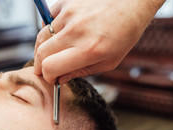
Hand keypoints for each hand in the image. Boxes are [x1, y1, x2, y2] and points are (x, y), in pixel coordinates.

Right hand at [34, 0, 164, 83]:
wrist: (133, 1)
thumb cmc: (125, 32)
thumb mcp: (109, 61)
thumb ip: (82, 72)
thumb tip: (59, 79)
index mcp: (89, 50)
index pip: (50, 67)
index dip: (47, 76)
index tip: (51, 77)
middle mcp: (76, 31)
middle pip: (40, 53)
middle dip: (40, 65)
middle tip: (44, 69)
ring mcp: (70, 15)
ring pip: (41, 37)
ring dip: (45, 47)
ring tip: (55, 51)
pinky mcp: (67, 2)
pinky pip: (47, 19)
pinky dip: (50, 28)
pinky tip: (62, 32)